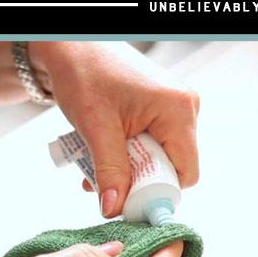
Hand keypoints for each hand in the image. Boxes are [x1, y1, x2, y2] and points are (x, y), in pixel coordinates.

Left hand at [30, 42, 200, 216]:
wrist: (72, 47)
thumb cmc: (84, 72)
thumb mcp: (96, 128)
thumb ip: (109, 171)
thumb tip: (114, 209)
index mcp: (177, 111)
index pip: (185, 173)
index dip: (157, 193)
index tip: (126, 202)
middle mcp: (183, 110)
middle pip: (169, 168)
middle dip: (135, 181)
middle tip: (101, 182)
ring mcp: (172, 110)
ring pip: (156, 159)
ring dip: (125, 170)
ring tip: (94, 163)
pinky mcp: (159, 112)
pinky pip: (149, 146)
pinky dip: (124, 157)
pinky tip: (100, 153)